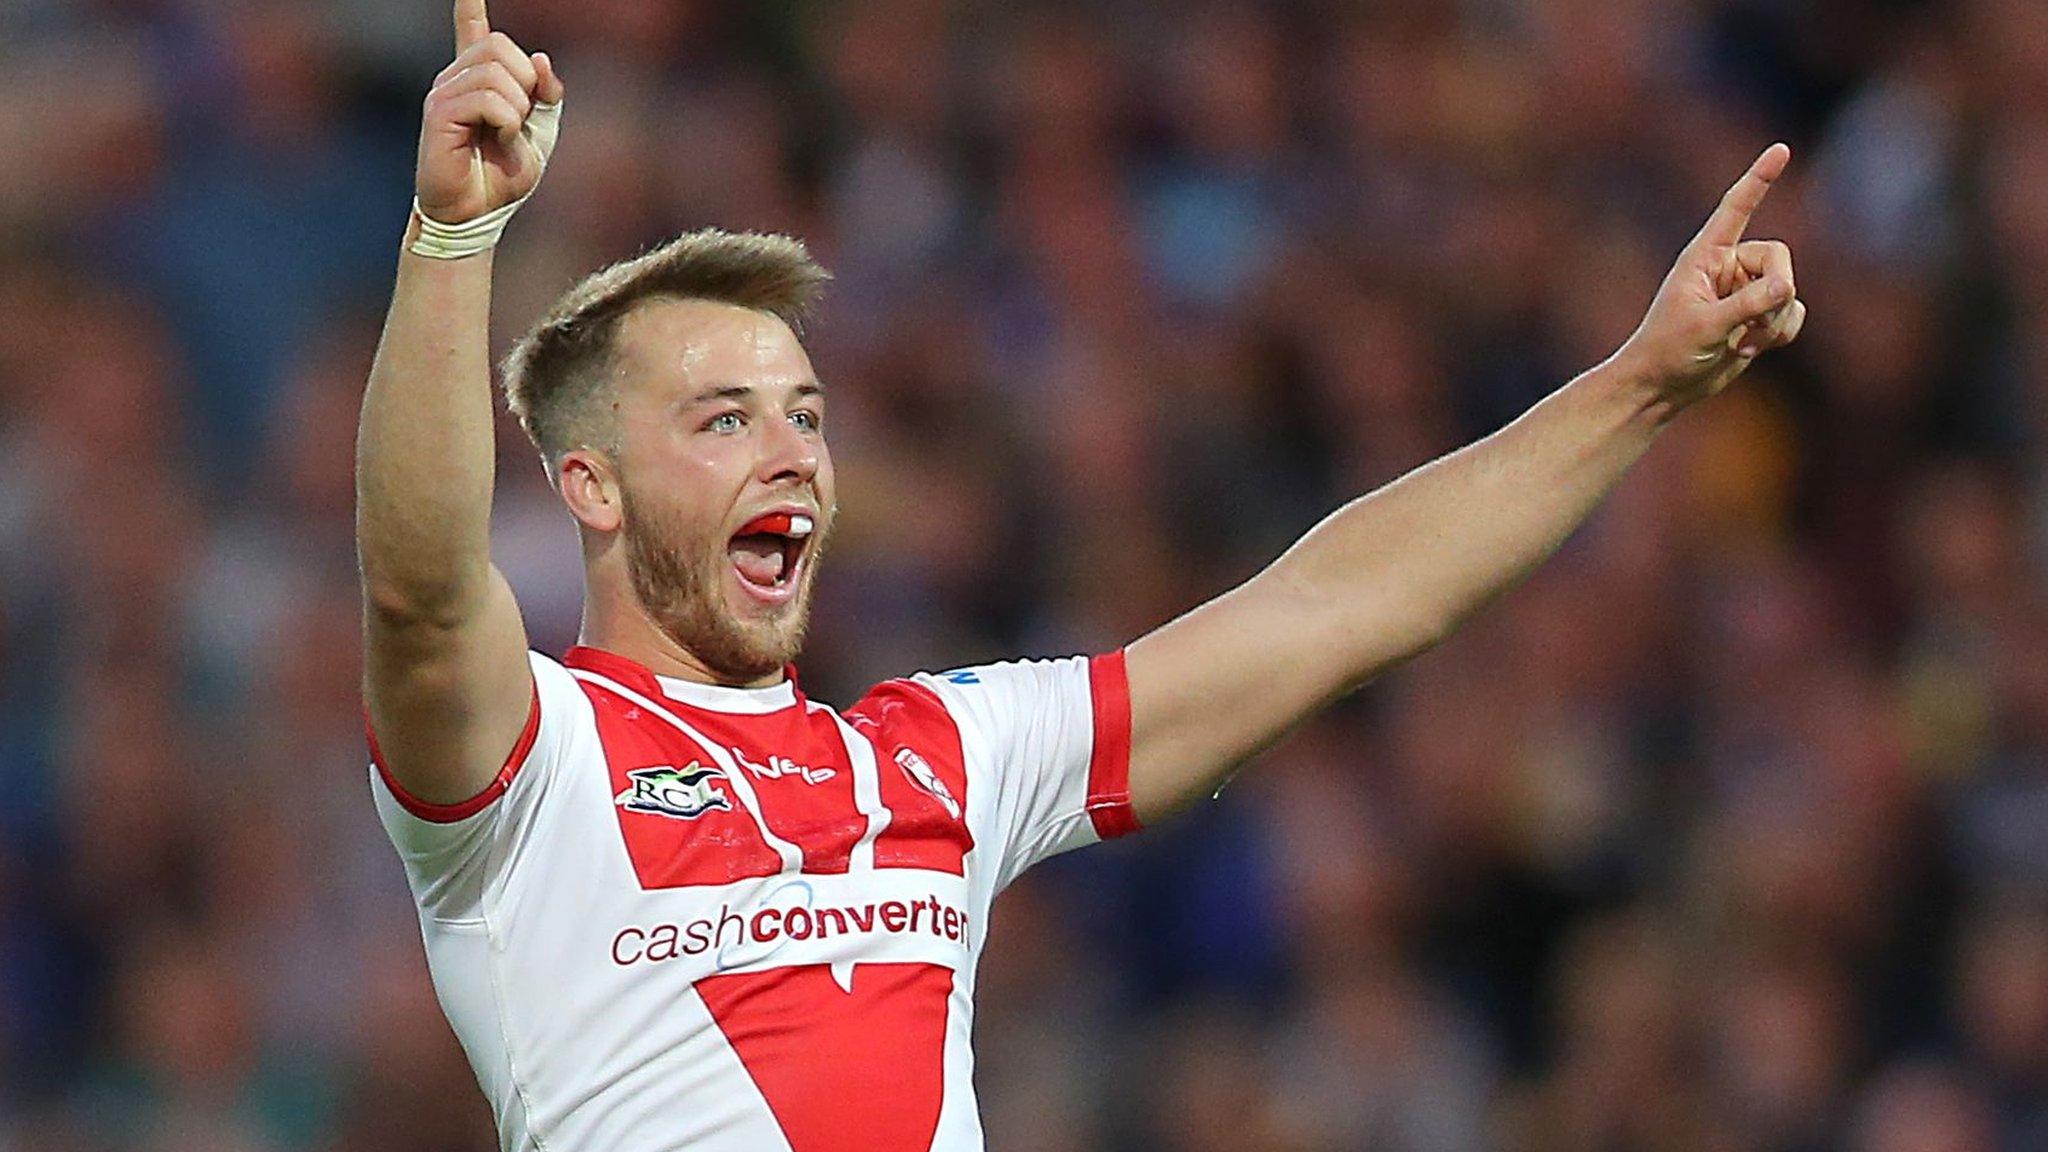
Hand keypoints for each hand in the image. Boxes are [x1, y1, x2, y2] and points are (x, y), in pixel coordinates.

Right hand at [416, 0, 565, 225]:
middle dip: (527, 82)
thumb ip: (547, 95)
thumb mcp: (540, 132)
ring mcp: (444, 92)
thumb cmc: (502, 175)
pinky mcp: (439, 112)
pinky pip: (487, 98)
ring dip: (517, 107)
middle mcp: (457, 78)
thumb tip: (541, 58)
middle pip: (501, 47)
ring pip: (496, 72)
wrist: (479, 212)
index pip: (473, 31)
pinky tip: (499, 138)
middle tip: (521, 118)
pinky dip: (507, 120)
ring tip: (507, 134)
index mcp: (479, 80)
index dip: (470, 7)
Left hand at [1618, 143, 1807, 410]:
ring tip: (1744, 341)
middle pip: (1779, 257)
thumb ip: (1747, 304)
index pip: (1736, 208)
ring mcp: (1745, 292)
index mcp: (1705, 256)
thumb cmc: (1667, 351)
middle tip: (1753, 322)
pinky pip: (1793, 313)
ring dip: (1775, 321)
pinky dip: (1781, 332)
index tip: (1781, 150)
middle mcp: (1728, 267)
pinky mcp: (1758, 317)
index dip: (1759, 178)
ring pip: (1789, 290)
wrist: (1662, 387)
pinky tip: (1753, 349)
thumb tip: (1786, 288)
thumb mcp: (1704, 326)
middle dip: (1777, 291)